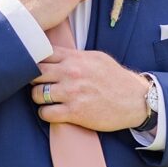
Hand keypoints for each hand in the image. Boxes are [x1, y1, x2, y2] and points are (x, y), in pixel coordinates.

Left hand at [29, 47, 149, 131]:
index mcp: (75, 58)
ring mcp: (71, 93)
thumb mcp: (96, 58)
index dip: (34, 59)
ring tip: (46, 99)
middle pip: (34, 73)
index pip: (42, 53)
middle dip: (33, 79)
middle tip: (39, 84)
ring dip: (38, 98)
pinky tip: (53, 112)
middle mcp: (71, 73)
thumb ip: (74, 55)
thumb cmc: (115, 78)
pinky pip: (45, 113)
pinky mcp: (74, 112)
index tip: (34, 66)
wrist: (134, 100)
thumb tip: (54, 54)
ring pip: (37, 94)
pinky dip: (46, 113)